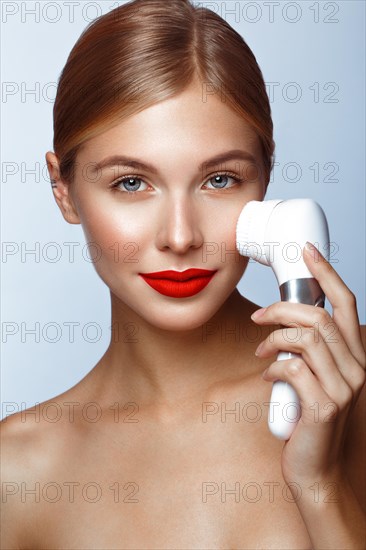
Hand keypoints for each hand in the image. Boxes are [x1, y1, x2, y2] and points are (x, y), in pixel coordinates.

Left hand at [251, 241, 365, 485]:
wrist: (317, 470)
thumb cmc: (311, 420)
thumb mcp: (318, 378)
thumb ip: (312, 351)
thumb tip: (284, 322)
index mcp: (356, 357)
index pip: (347, 303)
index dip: (327, 273)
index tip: (306, 252)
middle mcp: (357, 369)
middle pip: (319, 316)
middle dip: (282, 308)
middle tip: (258, 317)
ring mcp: (343, 389)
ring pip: (305, 338)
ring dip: (273, 338)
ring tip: (260, 349)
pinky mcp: (323, 406)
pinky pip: (291, 368)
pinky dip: (272, 366)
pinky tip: (267, 375)